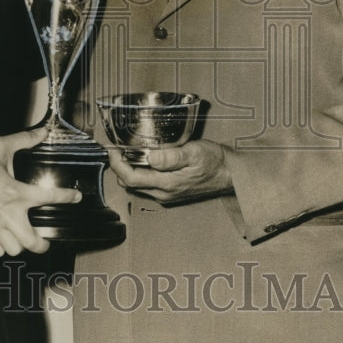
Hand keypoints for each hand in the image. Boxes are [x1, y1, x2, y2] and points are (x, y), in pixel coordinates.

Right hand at [0, 127, 80, 257]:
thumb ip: (23, 140)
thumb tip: (40, 133)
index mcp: (16, 193)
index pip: (50, 198)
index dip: (68, 197)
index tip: (75, 198)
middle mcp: (8, 214)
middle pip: (32, 242)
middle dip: (43, 244)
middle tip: (45, 239)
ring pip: (15, 249)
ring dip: (21, 244)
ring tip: (22, 238)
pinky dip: (1, 248)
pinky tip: (3, 238)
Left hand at [108, 138, 234, 205]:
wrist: (230, 175)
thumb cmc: (214, 162)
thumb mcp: (195, 153)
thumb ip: (172, 157)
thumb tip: (150, 157)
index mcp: (166, 184)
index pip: (130, 178)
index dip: (116, 164)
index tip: (113, 149)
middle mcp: (163, 193)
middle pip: (129, 183)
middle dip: (119, 167)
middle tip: (117, 148)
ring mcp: (166, 195)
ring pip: (137, 185)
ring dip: (129, 170)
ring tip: (128, 151)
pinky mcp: (170, 193)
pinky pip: (147, 185)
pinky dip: (140, 173)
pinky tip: (145, 159)